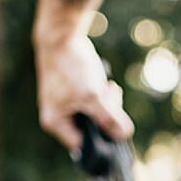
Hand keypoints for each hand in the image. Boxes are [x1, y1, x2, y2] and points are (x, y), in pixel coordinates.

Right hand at [35, 31, 133, 152]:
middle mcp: (57, 116)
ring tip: (108, 87)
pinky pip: (92, 101)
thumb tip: (124, 135)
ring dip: (106, 103)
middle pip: (91, 129)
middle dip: (106, 115)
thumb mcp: (93, 95)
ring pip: (94, 114)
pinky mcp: (72, 92)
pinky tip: (104, 82)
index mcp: (56, 123)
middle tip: (111, 96)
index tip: (117, 128)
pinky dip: (101, 94)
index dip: (101, 140)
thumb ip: (109, 118)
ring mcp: (64, 103)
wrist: (61, 35)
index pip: (82, 145)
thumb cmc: (71, 66)